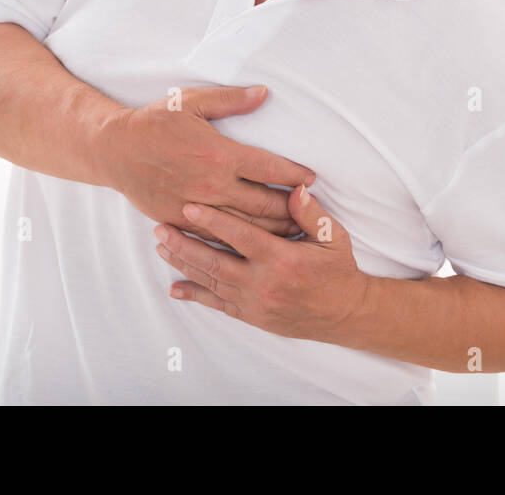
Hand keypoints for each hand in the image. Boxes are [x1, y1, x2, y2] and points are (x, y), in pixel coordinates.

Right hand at [103, 85, 314, 242]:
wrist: (113, 150)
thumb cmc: (154, 122)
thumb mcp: (192, 102)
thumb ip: (231, 100)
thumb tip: (264, 93)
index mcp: (220, 154)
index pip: (270, 168)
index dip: (296, 175)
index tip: (312, 179)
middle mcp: (212, 185)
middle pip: (264, 203)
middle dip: (292, 209)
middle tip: (310, 212)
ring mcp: (196, 207)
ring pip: (245, 226)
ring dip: (272, 230)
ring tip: (294, 233)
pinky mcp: (181, 222)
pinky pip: (217, 237)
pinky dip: (240, 242)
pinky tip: (256, 244)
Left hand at [152, 184, 370, 342]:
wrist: (343, 314)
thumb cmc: (338, 270)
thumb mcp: (333, 237)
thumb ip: (311, 214)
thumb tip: (297, 188)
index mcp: (283, 259)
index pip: (241, 236)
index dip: (214, 221)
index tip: (190, 207)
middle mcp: (264, 283)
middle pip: (215, 261)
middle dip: (185, 244)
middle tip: (161, 228)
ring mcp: (254, 303)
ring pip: (211, 282)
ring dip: (184, 264)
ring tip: (161, 247)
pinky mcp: (251, 316)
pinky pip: (217, 305)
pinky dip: (195, 296)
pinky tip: (175, 288)